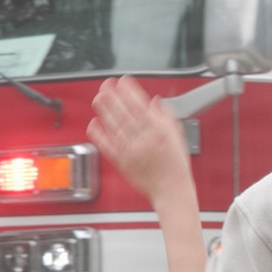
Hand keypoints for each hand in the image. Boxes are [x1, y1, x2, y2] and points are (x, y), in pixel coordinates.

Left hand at [87, 75, 191, 201]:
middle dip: (114, 97)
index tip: (123, 81)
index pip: (140, 106)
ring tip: (98, 98)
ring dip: (105, 111)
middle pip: (125, 114)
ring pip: (115, 126)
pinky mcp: (122, 162)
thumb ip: (165, 117)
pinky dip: (99, 134)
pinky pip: (107, 146)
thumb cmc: (176, 165)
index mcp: (159, 132)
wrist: (171, 190)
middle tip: (105, 85)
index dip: (130, 92)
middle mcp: (144, 140)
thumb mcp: (177, 136)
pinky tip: (94, 123)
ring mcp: (131, 151)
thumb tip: (154, 102)